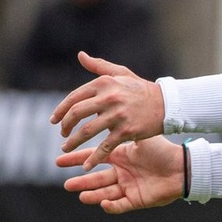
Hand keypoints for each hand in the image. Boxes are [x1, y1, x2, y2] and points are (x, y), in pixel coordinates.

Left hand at [50, 52, 164, 166]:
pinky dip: (94, 157)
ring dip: (73, 142)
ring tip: (66, 148)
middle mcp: (109, 98)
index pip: (74, 98)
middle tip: (62, 134)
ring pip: (86, 131)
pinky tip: (87, 165)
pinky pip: (105, 146)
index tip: (54, 120)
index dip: (61, 110)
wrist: (167, 104)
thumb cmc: (141, 89)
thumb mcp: (121, 73)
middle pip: (76, 114)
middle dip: (65, 126)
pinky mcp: (126, 131)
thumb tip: (80, 55)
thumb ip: (99, 66)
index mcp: (104, 84)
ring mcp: (117, 115)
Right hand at [57, 136, 185, 213]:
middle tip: (65, 183)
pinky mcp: (138, 200)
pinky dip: (112, 205)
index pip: (94, 157)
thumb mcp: (142, 138)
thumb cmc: (165, 150)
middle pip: (96, 178)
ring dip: (92, 194)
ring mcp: (129, 187)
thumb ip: (125, 128)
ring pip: (105, 192)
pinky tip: (102, 203)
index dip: (78, 159)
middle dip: (81, 181)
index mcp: (121, 157)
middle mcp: (122, 173)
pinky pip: (121, 205)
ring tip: (78, 193)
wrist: (184, 166)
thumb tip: (107, 109)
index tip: (60, 158)